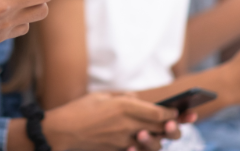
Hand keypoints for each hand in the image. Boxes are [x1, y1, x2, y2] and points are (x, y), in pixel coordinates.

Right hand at [42, 92, 179, 150]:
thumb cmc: (79, 110)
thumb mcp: (101, 96)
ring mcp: (124, 141)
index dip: (171, 112)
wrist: (63, 132)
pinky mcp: (118, 150)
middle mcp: (127, 124)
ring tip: (162, 133)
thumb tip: (136, 98)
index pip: (158, 113)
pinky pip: (137, 150)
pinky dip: (143, 147)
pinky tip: (143, 142)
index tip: (176, 110)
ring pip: (153, 143)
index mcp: (124, 106)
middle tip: (177, 123)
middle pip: (160, 129)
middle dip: (173, 126)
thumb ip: (122, 96)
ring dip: (160, 138)